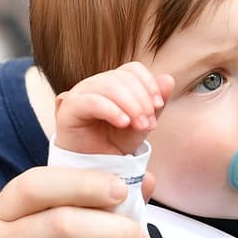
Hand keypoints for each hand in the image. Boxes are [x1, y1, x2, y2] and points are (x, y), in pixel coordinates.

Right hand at [54, 63, 174, 155]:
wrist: (95, 168)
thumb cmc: (116, 143)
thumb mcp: (142, 123)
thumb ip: (155, 103)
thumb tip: (168, 79)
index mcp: (113, 82)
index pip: (133, 69)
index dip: (149, 84)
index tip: (158, 106)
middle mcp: (95, 83)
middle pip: (123, 77)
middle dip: (142, 100)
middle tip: (149, 124)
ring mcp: (80, 93)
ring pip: (109, 85)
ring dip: (131, 105)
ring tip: (140, 126)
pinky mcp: (69, 108)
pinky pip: (92, 100)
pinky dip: (112, 110)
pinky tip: (124, 123)